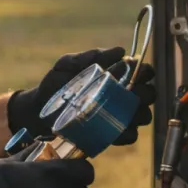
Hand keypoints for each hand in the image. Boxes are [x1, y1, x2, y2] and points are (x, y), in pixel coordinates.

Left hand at [6, 47, 155, 144]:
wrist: (38, 110)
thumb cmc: (55, 83)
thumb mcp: (67, 64)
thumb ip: (90, 56)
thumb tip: (119, 51)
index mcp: (116, 75)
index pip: (143, 71)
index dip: (145, 71)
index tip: (138, 71)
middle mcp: (122, 95)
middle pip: (149, 94)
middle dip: (145, 93)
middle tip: (131, 93)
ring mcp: (118, 115)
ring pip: (143, 116)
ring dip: (140, 114)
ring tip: (126, 112)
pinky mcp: (111, 134)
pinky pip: (130, 136)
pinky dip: (128, 133)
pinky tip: (118, 129)